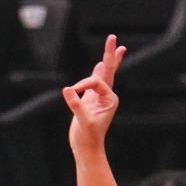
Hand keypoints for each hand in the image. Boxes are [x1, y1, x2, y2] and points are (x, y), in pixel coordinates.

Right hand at [64, 36, 126, 153]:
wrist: (87, 147)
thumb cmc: (88, 137)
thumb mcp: (83, 121)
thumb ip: (76, 105)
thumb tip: (68, 90)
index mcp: (110, 99)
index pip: (97, 82)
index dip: (84, 85)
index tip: (73, 92)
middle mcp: (107, 96)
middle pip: (109, 70)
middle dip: (110, 54)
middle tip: (112, 37)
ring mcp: (99, 97)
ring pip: (103, 75)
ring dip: (108, 61)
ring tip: (117, 48)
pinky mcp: (90, 100)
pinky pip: (94, 82)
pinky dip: (96, 73)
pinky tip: (99, 66)